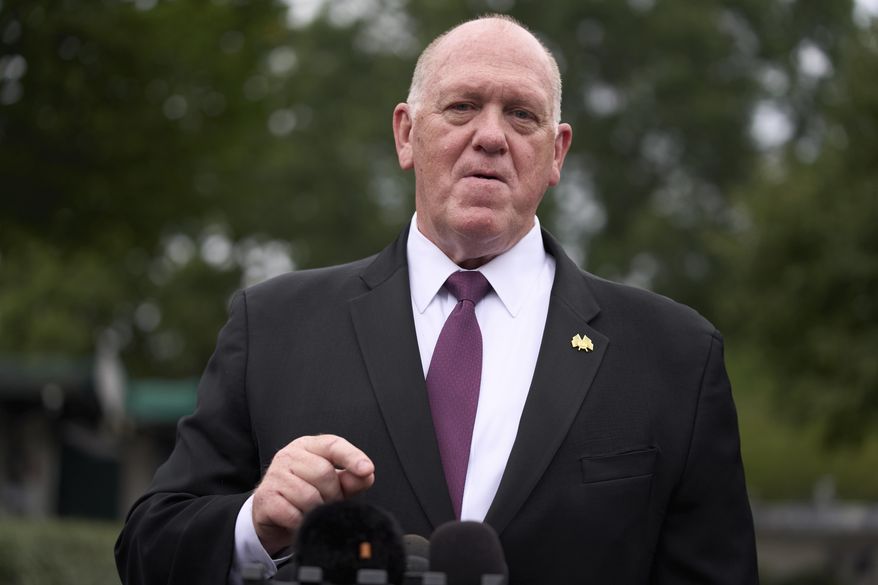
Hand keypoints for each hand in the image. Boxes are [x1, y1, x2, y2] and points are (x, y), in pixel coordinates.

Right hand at [251, 434, 374, 554]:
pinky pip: (293, 513)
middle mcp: (289, 455)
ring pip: (308, 495)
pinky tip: (299, 519)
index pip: (333, 445)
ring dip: (317, 509)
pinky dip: (301, 521)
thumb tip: (366, 474)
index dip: (352, 457)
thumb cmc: (306, 493)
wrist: (272, 514)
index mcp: (309, 446)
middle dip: (333, 494)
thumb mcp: (332, 484)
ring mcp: (274, 475)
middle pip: (323, 473)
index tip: (367, 469)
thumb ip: (351, 478)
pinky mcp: (265, 497)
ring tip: (313, 510)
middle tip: (329, 502)